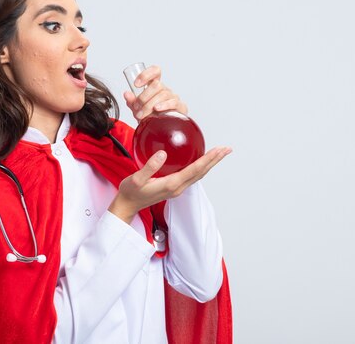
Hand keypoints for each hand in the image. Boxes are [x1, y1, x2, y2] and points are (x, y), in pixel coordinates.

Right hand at [108, 146, 231, 223]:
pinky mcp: (173, 187)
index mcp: (171, 184)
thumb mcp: (136, 179)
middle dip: (215, 160)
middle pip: (201, 172)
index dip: (209, 159)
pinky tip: (199, 160)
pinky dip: (199, 166)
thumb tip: (162, 154)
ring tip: (218, 153)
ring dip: (209, 164)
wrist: (128, 205)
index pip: (195, 170)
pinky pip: (190, 175)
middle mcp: (177, 187)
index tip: (219, 150)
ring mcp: (176, 188)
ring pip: (198, 175)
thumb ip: (149, 167)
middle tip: (226, 149)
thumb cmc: (131, 192)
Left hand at [123, 65, 187, 122]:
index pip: (155, 71)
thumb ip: (132, 101)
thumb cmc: (150, 116)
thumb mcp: (138, 109)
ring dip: (149, 105)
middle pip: (156, 85)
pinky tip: (157, 109)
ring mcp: (173, 97)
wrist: (159, 130)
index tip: (136, 84)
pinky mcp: (180, 106)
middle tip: (137, 107)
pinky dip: (164, 105)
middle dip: (143, 97)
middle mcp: (165, 89)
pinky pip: (173, 102)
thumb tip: (126, 94)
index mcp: (155, 86)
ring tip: (142, 114)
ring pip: (163, 94)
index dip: (146, 74)